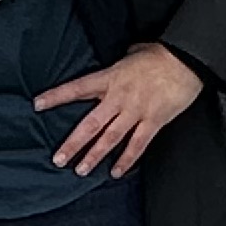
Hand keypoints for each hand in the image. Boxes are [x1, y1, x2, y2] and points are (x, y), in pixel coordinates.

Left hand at [38, 42, 201, 176]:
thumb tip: (117, 61)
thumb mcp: (132, 53)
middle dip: (73, 143)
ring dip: (94, 156)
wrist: (187, 60)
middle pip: (90, 124)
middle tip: (59, 159)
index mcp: (110, 78)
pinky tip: (116, 171)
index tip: (38, 105)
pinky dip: (126, 160)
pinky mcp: (153, 121)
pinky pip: (137, 145)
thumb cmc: (160, 55)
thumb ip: (119, 63)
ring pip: (110, 138)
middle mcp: (119, 97)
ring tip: (81, 170)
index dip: (56, 96)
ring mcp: (136, 111)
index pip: (77, 88)